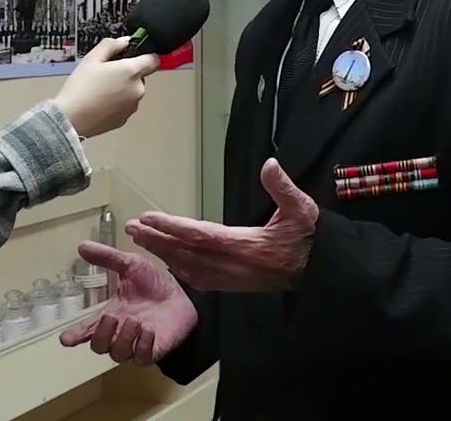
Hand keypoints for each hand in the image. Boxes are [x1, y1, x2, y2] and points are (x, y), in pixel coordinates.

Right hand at [54, 37, 158, 137]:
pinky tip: (100, 102)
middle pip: (140, 76)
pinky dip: (116, 103)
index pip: (153, 60)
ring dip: (122, 89)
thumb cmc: (80, 88)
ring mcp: (132, 106)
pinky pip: (125, 105)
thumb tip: (124, 42)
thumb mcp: (92, 58)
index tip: (133, 57)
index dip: (144, 56)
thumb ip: (111, 45)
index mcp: (131, 71)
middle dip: (127, 74)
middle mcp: (137, 89)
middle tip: (106, 74)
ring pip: (132, 91)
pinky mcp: (125, 119)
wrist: (70, 118)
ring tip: (100, 90)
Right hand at [59, 241, 197, 364]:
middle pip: (99, 346)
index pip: (87, 330)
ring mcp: (136, 344)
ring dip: (124, 339)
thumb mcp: (131, 265)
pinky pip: (141, 358)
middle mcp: (120, 334)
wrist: (185, 295)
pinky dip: (142, 346)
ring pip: (118, 355)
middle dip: (102, 335)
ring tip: (135, 320)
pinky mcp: (154, 351)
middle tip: (112, 316)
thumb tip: (82, 246)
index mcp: (111, 316)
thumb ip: (107, 258)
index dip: (74, 336)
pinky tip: (149, 330)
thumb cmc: (154, 284)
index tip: (66, 338)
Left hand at [127, 159, 318, 291]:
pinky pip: (199, 280)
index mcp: (246, 246)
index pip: (200, 235)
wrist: (319, 271)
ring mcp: (232, 279)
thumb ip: (283, 188)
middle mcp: (233, 265)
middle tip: (131, 228)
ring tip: (141, 241)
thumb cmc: (309, 237)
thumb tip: (269, 165)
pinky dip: (179, 270)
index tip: (148, 218)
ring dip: (162, 254)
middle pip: (185, 254)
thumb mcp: (302, 208)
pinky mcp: (234, 286)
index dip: (172, 227)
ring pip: (188, 268)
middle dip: (156, 240)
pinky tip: (168, 261)